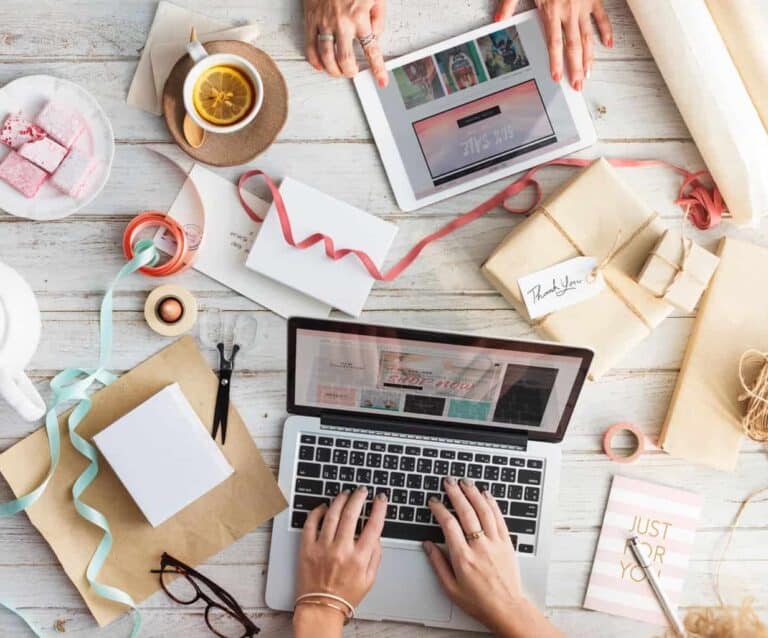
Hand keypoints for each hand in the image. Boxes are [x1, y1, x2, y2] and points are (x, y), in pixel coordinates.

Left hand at [293, 487, 386, 637]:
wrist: (321, 608)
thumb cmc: (345, 595)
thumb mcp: (370, 579)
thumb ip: (375, 556)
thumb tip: (376, 536)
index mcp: (359, 558)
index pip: (373, 526)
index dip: (379, 508)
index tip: (380, 498)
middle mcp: (341, 550)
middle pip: (352, 514)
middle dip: (358, 497)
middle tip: (361, 490)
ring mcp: (322, 548)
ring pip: (332, 515)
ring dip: (339, 500)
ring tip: (344, 494)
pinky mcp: (307, 549)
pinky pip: (311, 524)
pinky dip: (317, 512)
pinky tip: (323, 507)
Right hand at [303, 0, 388, 86]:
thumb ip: (379, 17)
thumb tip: (376, 36)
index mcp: (360, 17)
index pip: (371, 49)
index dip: (377, 69)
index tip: (381, 81)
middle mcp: (342, 23)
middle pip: (345, 59)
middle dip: (350, 71)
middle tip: (353, 73)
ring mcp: (324, 22)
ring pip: (326, 56)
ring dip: (333, 70)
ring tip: (338, 72)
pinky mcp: (310, 19)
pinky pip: (310, 45)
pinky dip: (315, 59)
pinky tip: (320, 65)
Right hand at [423, 478, 562, 637]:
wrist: (507, 609)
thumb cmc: (479, 601)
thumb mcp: (450, 588)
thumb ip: (437, 564)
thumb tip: (427, 545)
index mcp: (463, 558)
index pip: (448, 525)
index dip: (439, 509)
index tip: (434, 501)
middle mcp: (479, 547)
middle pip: (466, 512)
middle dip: (456, 493)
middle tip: (448, 481)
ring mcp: (495, 543)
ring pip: (484, 511)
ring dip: (473, 493)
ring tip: (465, 482)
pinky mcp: (507, 543)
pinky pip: (499, 518)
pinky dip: (492, 504)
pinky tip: (486, 494)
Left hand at [496, 0, 612, 89]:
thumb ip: (509, 4)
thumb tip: (498, 20)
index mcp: (552, 9)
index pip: (554, 43)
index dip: (556, 62)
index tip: (558, 78)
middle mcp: (570, 10)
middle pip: (573, 45)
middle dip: (575, 68)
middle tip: (577, 85)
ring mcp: (584, 5)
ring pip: (588, 36)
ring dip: (589, 56)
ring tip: (588, 73)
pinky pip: (601, 17)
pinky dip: (605, 30)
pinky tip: (607, 44)